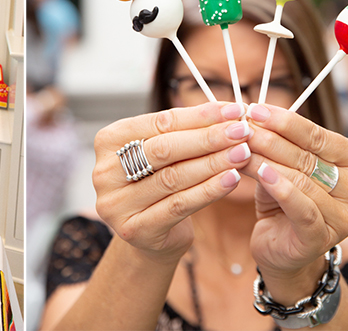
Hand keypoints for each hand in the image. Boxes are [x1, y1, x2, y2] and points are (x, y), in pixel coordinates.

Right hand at [92, 102, 253, 260]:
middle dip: (207, 138)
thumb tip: (226, 112)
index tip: (233, 111)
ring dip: (213, 163)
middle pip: (164, 149)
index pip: (159, 123)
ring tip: (243, 153)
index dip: (199, 116)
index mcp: (108, 141)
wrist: (151, 236)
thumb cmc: (160, 184)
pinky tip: (232, 180)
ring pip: (173, 177)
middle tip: (241, 131)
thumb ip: (183, 133)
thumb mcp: (165, 154)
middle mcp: (104, 171)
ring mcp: (115, 203)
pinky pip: (178, 205)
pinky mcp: (134, 229)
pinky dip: (208, 191)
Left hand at [243, 103, 347, 280]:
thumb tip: (254, 114)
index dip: (285, 121)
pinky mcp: (322, 238)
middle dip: (270, 139)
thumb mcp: (282, 164)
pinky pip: (302, 209)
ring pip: (301, 180)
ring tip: (240, 149)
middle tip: (242, 129)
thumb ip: (279, 142)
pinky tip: (261, 174)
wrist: (278, 245)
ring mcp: (344, 216)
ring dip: (266, 161)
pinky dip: (281, 189)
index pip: (318, 135)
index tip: (255, 109)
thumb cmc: (282, 197)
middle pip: (308, 156)